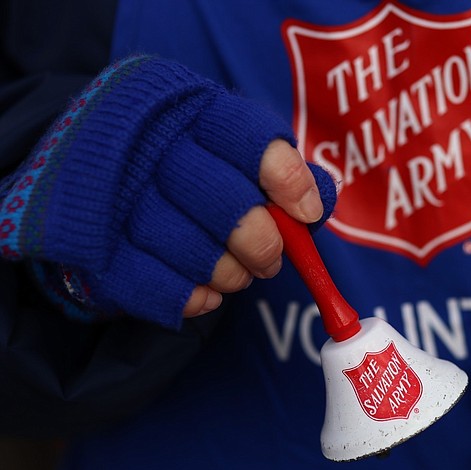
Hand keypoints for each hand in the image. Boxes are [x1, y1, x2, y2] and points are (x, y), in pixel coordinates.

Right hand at [0, 55, 336, 328]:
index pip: (248, 138)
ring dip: (229, 274)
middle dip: (262, 243)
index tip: (305, 215)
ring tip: (237, 274)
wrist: (88, 170)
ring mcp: (113, 196)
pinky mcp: (94, 246)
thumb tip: (317, 204)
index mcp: (186, 108)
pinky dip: (190, 297)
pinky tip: (206, 293)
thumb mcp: (225, 142)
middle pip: (225, 203)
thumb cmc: (181, 158)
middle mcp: (146, 145)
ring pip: (193, 251)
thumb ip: (275, 168)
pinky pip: (153, 286)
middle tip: (272, 260)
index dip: (287, 182)